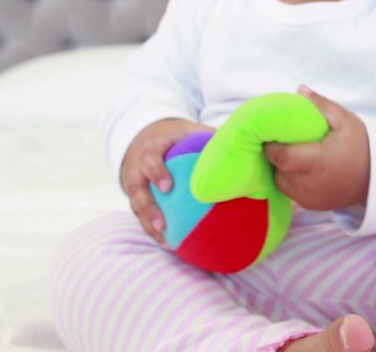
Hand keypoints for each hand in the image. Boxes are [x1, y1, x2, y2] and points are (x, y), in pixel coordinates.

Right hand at [121, 118, 214, 245]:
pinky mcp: (136, 200)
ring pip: (136, 208)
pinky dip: (154, 231)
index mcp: (151, 148)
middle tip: (164, 225)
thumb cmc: (175, 136)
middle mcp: (136, 168)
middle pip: (136, 190)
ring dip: (150, 226)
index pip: (149, 159)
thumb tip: (241, 148)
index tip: (168, 187)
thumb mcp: (189, 131)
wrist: (146, 137)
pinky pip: (142, 217)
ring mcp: (134, 185)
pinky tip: (172, 245)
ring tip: (168, 243)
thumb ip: (209, 137)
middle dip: (148, 208)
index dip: (156, 172)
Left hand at [263, 86, 369, 210]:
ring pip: (281, 182)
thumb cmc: (361, 146)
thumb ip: (321, 105)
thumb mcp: (345, 120)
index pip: (282, 157)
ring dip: (281, 168)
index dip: (271, 146)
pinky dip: (290, 179)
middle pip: (279, 169)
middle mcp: (312, 184)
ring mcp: (310, 198)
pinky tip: (298, 167)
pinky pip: (290, 191)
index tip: (270, 133)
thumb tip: (299, 89)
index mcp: (319, 162)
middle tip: (279, 140)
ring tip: (290, 152)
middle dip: (275, 155)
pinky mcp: (310, 206)